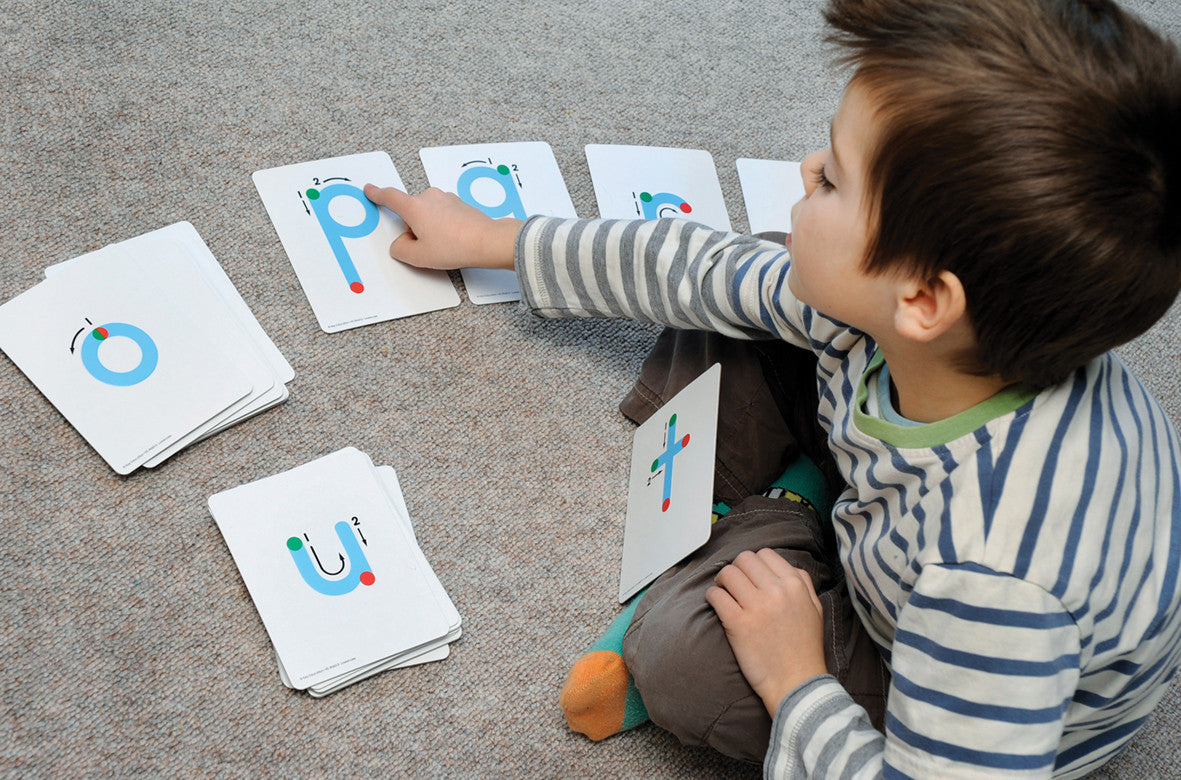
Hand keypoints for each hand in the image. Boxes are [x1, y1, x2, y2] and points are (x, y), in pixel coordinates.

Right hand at [362, 184, 521, 270]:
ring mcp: (446, 198)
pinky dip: (444, 226)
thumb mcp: (418, 256)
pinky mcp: (459, 203)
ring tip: (445, 244)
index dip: (377, 194)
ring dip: (430, 228)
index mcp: (415, 207)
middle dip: (414, 229)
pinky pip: (443, 214)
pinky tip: (454, 239)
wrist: (487, 241)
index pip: (390, 197)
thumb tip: (400, 244)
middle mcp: (430, 197)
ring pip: (428, 214)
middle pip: (411, 212)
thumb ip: (400, 250)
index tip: (370, 189)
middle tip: (428, 246)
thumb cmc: (455, 246)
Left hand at [706, 549, 828, 715]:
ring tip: (724, 593)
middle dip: (736, 569)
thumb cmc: (805, 648)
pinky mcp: (738, 624)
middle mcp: (776, 591)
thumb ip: (803, 583)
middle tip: (733, 584)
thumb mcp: (814, 609)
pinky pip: (716, 595)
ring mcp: (757, 607)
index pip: (765, 554)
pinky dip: (712, 597)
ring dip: (722, 582)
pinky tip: (718, 606)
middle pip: (744, 559)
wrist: (797, 682)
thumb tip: (786, 567)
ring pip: (728, 573)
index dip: (754, 564)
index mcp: (795, 585)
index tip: (750, 577)